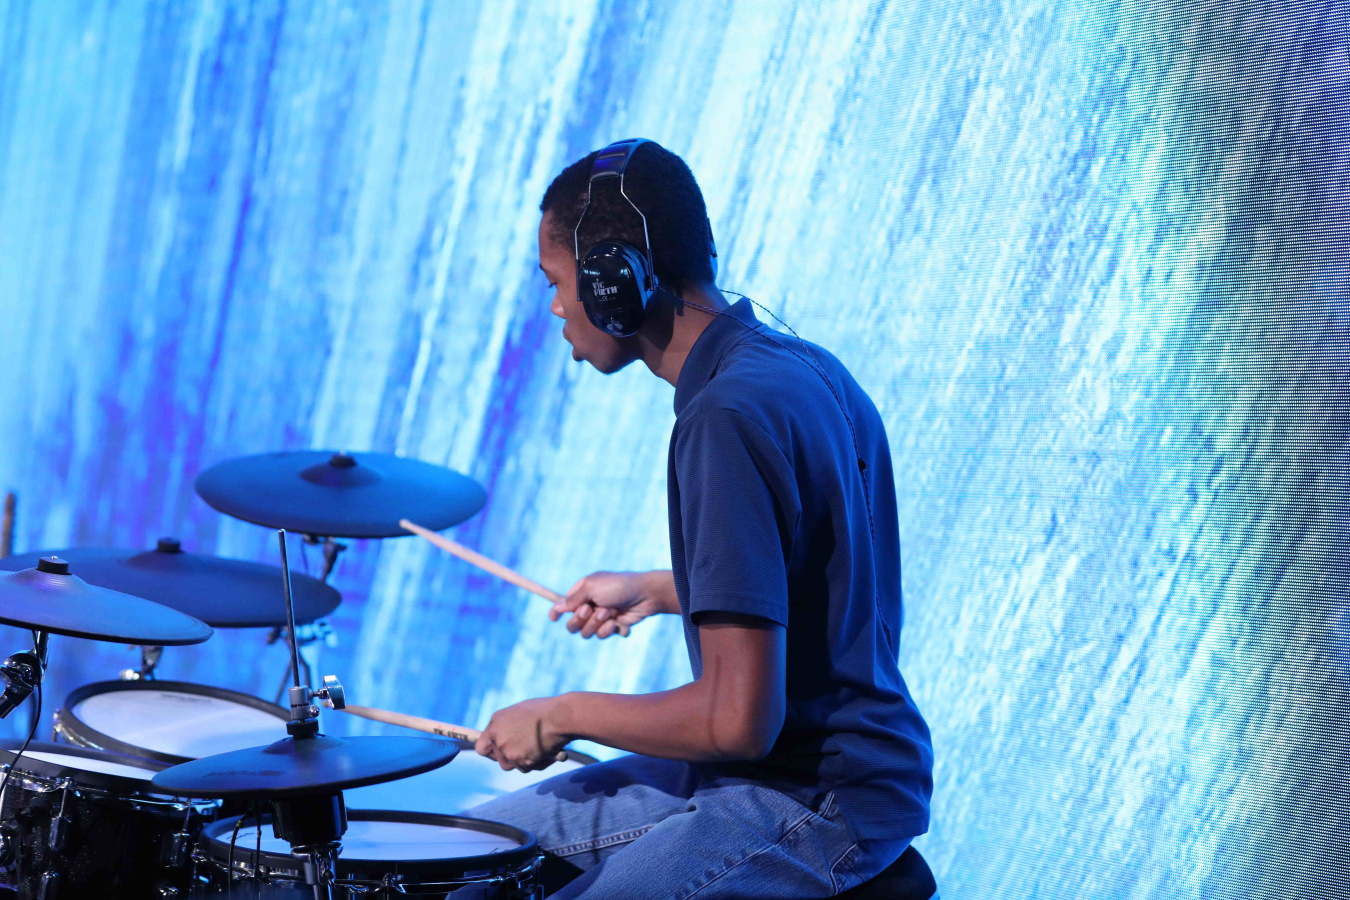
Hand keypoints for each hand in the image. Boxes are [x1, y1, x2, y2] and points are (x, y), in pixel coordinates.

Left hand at [475, 696, 567, 771]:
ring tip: (541, 748)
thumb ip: (512, 726)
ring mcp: (505, 748)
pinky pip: (526, 768)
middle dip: (512, 759)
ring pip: (512, 765)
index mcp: (496, 721)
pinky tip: (546, 750)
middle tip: (527, 754)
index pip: (482, 746)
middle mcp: (497, 735)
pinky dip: (537, 763)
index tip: (501, 755)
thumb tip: (513, 738)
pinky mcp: (517, 759)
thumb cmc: (548, 712)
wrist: (560, 716)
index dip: (492, 752)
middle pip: (499, 759)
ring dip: (525, 762)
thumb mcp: (523, 713)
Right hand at [551, 571, 671, 638]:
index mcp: (583, 592)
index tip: (553, 618)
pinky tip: (617, 621)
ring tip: (610, 612)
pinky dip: (608, 630)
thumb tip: (556, 607)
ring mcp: (600, 618)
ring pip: (586, 633)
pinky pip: (601, 636)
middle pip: (572, 624)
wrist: (645, 595)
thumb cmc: (618, 586)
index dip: (557, 612)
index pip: (564, 604)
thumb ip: (573, 599)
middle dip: (580, 619)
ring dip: (596, 624)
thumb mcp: (592, 587)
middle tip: (591, 610)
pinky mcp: (611, 627)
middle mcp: (590, 606)